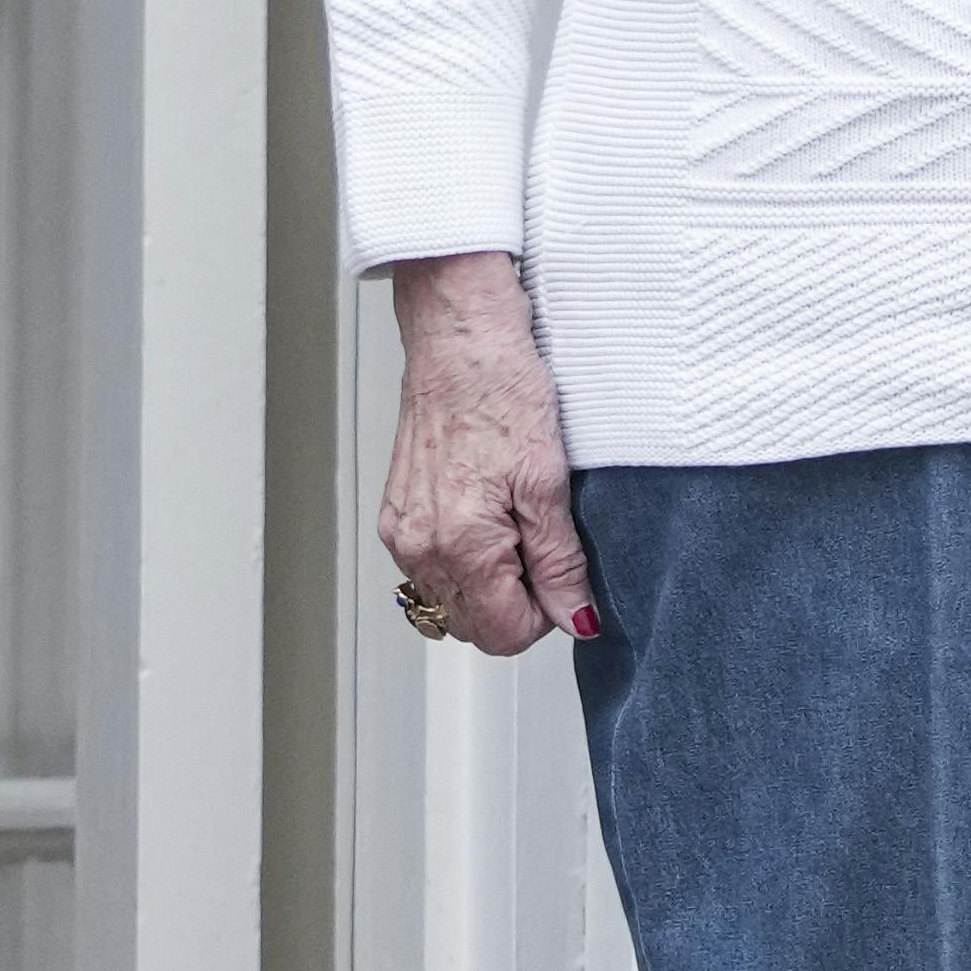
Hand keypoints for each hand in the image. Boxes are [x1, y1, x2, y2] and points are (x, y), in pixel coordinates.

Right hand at [379, 248, 598, 656]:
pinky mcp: (396, 511)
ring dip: (487, 583)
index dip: (544, 617)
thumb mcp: (549, 483)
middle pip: (471, 625)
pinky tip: (485, 513)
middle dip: (513, 604)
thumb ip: (560, 562)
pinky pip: (430, 566)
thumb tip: (575, 617)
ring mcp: (401, 530)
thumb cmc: (501, 390)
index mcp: (459, 545)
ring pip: (449, 599)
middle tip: (542, 549)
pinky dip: (462, 558)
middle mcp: (418, 546)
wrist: (459, 338)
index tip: (562, 578)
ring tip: (513, 525)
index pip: (503, 633)